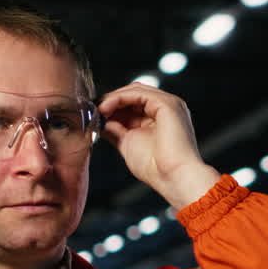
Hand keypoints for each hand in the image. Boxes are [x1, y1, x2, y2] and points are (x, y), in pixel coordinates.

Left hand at [97, 83, 220, 209]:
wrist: (174, 178)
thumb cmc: (156, 169)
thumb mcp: (128, 144)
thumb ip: (115, 130)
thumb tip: (101, 121)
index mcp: (160, 118)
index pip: (133, 103)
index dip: (113, 107)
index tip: (95, 114)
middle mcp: (166, 109)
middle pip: (134, 95)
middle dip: (111, 101)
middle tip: (93, 109)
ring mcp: (169, 104)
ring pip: (135, 91)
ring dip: (113, 98)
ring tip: (98, 109)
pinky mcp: (167, 104)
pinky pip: (138, 93)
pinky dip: (119, 98)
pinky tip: (106, 108)